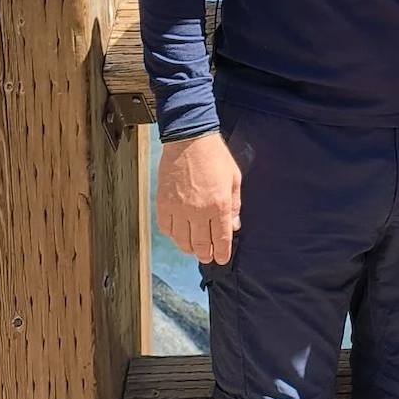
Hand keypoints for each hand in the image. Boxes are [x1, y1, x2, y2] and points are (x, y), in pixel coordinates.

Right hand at [156, 131, 241, 264]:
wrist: (189, 139)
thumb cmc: (214, 156)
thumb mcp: (233, 178)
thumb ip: (235, 204)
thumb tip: (234, 226)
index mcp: (219, 204)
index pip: (220, 239)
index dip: (222, 253)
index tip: (222, 259)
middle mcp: (198, 211)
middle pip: (201, 245)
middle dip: (206, 255)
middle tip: (209, 256)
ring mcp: (179, 209)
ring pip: (182, 242)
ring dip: (190, 248)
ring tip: (195, 248)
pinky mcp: (163, 205)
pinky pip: (167, 229)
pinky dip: (173, 235)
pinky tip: (179, 232)